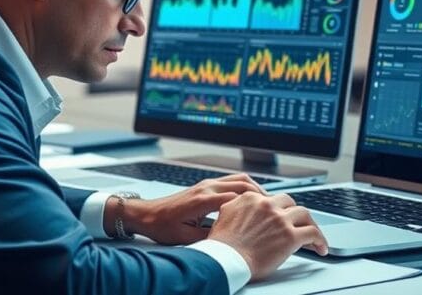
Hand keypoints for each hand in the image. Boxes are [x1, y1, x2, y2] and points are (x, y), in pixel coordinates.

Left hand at [115, 173, 266, 244]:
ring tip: (267, 202)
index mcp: (203, 199)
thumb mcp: (185, 238)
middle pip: (243, 184)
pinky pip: (230, 181)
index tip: (271, 213)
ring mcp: (206, 184)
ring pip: (238, 179)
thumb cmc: (161, 226)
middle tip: (276, 207)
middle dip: (262, 195)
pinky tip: (250, 199)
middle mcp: (206, 187)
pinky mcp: (204, 186)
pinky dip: (244, 187)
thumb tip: (230, 241)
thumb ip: (210, 237)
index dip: (257, 205)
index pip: (238, 197)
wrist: (145, 214)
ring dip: (254, 188)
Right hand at [207, 192, 328, 279]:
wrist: (226, 260)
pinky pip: (313, 233)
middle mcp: (267, 205)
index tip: (282, 218)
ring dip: (310, 224)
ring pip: (304, 214)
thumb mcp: (225, 214)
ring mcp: (280, 220)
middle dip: (294, 213)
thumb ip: (237, 206)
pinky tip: (321, 247)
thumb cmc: (223, 244)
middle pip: (289, 203)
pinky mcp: (290, 236)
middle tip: (298, 223)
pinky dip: (320, 240)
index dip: (278, 209)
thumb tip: (243, 207)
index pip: (272, 199)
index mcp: (252, 199)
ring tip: (314, 235)